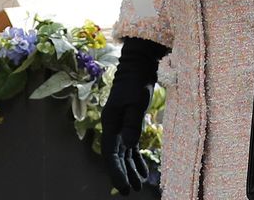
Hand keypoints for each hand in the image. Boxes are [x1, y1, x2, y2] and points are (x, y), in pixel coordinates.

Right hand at [101, 37, 168, 194]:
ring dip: (130, 169)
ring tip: (140, 185)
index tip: (124, 187)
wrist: (138, 66)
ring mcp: (120, 126)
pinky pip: (131, 147)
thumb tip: (129, 145)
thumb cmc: (137, 82)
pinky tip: (143, 171)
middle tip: (132, 192)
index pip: (111, 154)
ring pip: (124, 154)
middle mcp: (113, 127)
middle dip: (123, 175)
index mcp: (110, 123)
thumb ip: (132, 124)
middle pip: (116, 157)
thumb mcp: (136, 102)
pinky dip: (136, 159)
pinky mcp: (130, 124)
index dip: (116, 172)